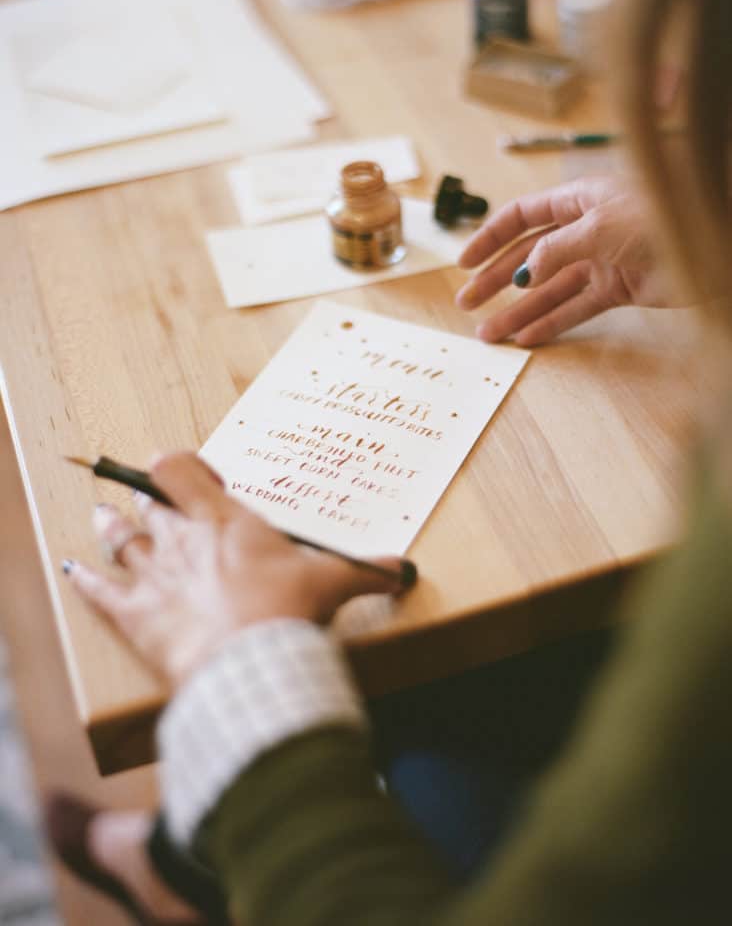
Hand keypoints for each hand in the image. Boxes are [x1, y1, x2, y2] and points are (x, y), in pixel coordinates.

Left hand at [62, 453, 410, 686]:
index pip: (182, 472)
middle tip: (146, 500)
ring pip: (122, 540)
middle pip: (153, 508)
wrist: (251, 660)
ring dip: (112, 528)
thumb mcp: (332, 583)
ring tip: (102, 517)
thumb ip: (365, 571)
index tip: (190, 476)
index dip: (181, 468)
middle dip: (150, 503)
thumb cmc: (288, 610)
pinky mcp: (136, 617)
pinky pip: (102, 593)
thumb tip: (403, 570)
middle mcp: (182, 539)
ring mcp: (154, 576)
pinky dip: (87, 581)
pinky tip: (75, 571)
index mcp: (224, 521)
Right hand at [455, 176, 676, 345]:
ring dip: (517, 310)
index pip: (522, 217)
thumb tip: (524, 275)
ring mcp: (600, 260)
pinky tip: (526, 337)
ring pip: (548, 289)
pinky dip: (550, 322)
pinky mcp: (617, 288)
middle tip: (467, 303)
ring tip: (488, 334)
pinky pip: (574, 308)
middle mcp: (584, 229)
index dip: (490, 239)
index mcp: (577, 200)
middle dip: (495, 280)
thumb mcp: (597, 226)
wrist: (714, 243)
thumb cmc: (660, 217)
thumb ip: (554, 250)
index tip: (464, 263)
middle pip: (528, 256)